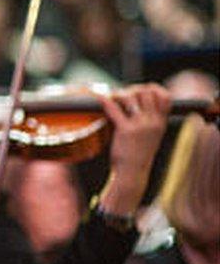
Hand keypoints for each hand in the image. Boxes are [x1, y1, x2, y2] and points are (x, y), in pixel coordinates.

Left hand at [99, 84, 170, 213]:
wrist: (132, 175)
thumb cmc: (137, 156)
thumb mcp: (150, 137)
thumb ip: (148, 122)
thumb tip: (134, 106)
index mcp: (160, 123)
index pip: (164, 96)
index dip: (152, 88)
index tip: (139, 91)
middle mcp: (153, 122)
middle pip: (146, 92)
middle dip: (132, 89)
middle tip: (122, 96)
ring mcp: (140, 126)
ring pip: (131, 97)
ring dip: (119, 95)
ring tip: (112, 99)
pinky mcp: (125, 130)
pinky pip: (114, 109)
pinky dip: (105, 101)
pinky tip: (99, 99)